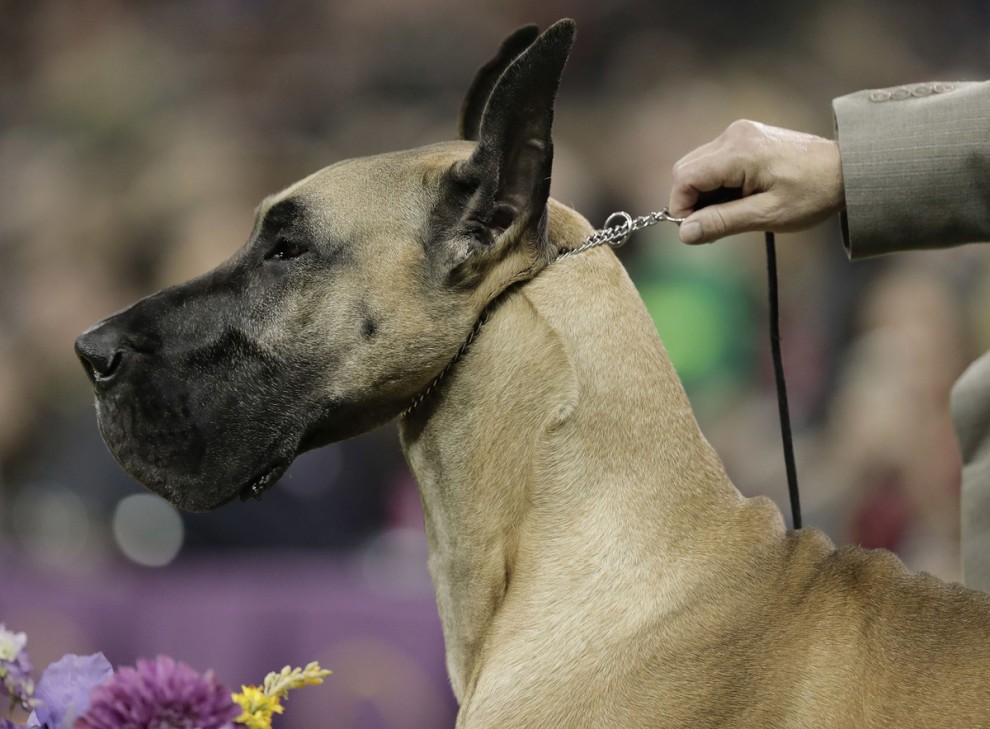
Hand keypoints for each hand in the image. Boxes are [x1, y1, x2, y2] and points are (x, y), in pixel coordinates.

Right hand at [668, 120, 844, 243]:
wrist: (848, 170)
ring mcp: (738, 133)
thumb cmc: (812, 194)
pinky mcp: (744, 137)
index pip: (684, 178)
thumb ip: (722, 222)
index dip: (681, 207)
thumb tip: (684, 234)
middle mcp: (733, 135)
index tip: (697, 231)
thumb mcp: (767, 215)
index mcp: (738, 152)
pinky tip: (740, 198)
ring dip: (705, 194)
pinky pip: (713, 162)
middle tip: (717, 225)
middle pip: (686, 170)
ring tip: (735, 212)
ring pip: (697, 166)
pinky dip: (717, 184)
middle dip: (692, 202)